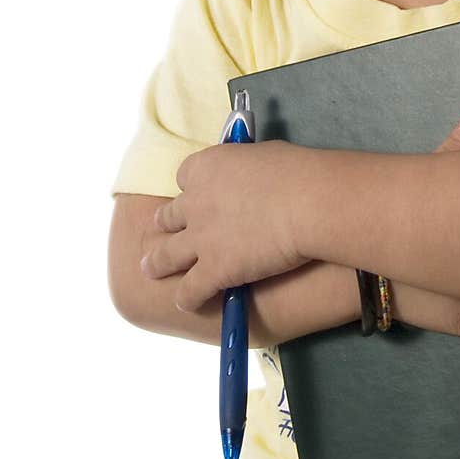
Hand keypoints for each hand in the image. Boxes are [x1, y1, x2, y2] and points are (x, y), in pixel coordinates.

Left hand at [141, 140, 306, 312]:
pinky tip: (189, 302)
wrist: (307, 203)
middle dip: (168, 225)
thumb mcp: (264, 156)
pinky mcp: (213, 270)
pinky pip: (189, 291)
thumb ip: (246, 169)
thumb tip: (251, 178)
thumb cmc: (296, 172)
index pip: (183, 176)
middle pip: (167, 217)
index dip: (191, 188)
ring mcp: (200, 239)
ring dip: (158, 264)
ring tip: (152, 269)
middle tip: (170, 233)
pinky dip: (188, 298)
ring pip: (165, 256)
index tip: (202, 195)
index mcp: (206, 168)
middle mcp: (194, 202)